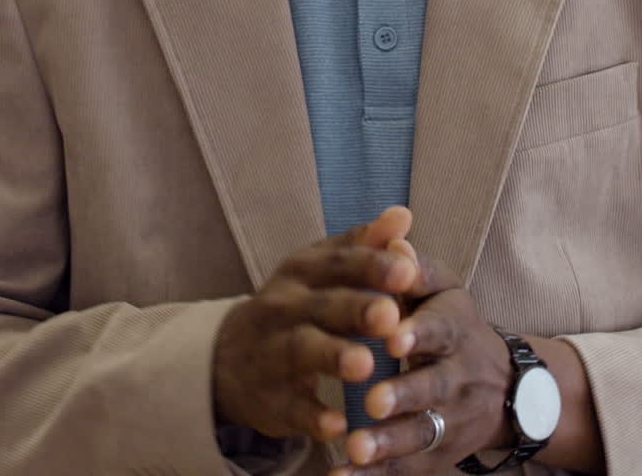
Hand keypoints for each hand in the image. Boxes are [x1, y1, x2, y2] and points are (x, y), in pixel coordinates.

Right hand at [212, 206, 417, 442]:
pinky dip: (313, 416)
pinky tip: (339, 425)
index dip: (372, 265)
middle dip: (357, 309)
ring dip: (334, 357)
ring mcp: (272, 350)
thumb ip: (364, 245)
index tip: (408, 269)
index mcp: (303, 269)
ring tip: (367, 365)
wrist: (232, 356)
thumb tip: (403, 215)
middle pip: (323, 304)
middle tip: (391, 315)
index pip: (339, 262)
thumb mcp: (323, 269)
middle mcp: (284, 304)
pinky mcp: (270, 397)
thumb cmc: (297, 303)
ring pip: (303, 350)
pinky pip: (292, 407)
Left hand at [339, 248, 513, 475]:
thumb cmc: (453, 324)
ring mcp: (452, 419)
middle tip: (372, 402)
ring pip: (422, 434)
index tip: (391, 339)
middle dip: (405, 395)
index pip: (440, 329)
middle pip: (434, 387)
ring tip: (355, 449)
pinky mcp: (438, 454)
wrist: (506, 387)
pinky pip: (408, 469)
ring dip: (389, 444)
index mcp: (455, 328)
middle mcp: (459, 376)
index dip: (418, 334)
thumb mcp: (443, 289)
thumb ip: (415, 268)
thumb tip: (393, 239)